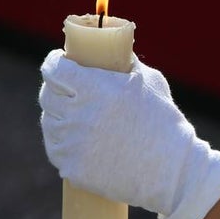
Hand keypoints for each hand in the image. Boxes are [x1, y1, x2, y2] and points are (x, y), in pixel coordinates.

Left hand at [39, 50, 219, 218]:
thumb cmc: (164, 122)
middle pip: (47, 95)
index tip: (59, 62)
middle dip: (55, 88)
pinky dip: (63, 143)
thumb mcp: (150, 82)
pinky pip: (56, 149)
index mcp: (95, 88)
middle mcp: (79, 115)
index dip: (54, 62)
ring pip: (50, 122)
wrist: (171, 170)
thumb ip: (125, 63)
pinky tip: (78, 140)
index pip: (55, 69)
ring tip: (75, 116)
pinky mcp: (72, 168)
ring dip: (58, 116)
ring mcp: (72, 144)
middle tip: (67, 89)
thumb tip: (110, 48)